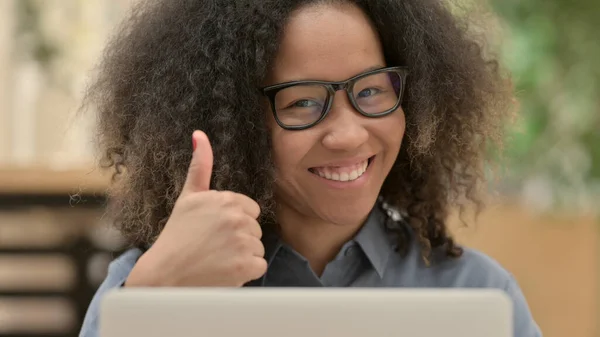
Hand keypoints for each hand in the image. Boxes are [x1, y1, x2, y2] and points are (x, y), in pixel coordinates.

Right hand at [125, 130, 266, 286]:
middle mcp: (237, 218)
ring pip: (257, 248)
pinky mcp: (246, 266)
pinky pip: (259, 266)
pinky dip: (246, 273)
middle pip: (255, 229)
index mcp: (227, 200)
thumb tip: (199, 134)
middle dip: (239, 239)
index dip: (234, 222)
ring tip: (217, 260)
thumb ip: (200, 166)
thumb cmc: (177, 236)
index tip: (214, 231)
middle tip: (213, 247)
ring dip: (242, 256)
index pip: (250, 211)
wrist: (165, 275)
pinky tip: (225, 271)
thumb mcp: (188, 197)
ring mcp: (242, 242)